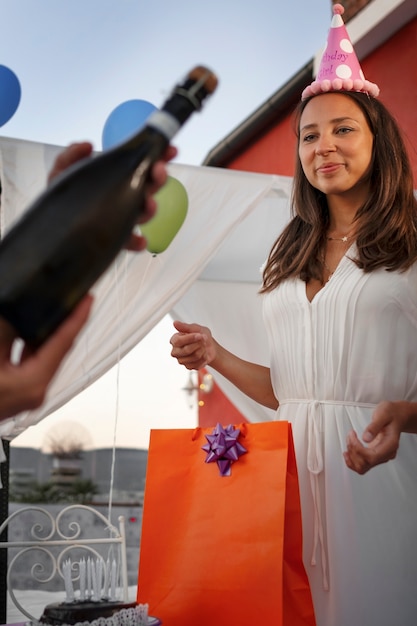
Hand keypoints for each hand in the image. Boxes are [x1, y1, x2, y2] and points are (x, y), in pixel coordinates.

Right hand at [0, 295, 92, 419]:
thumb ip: (6, 333)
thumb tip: (17, 314)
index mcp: (32, 383)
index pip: (63, 343)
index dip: (77, 318)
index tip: (88, 299)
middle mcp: (35, 392)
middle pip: (57, 350)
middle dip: (64, 323)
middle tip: (73, 300)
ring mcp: (26, 395)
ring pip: (43, 356)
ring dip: (45, 333)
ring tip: (53, 310)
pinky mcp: (16, 394)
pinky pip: (30, 363)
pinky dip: (30, 346)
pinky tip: (26, 331)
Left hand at [48, 142, 177, 250]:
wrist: (51, 229)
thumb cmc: (61, 201)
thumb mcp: (62, 173)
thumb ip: (71, 156)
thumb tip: (89, 145)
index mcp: (117, 182)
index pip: (142, 168)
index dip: (158, 158)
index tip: (169, 150)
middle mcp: (123, 201)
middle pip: (148, 188)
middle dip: (158, 179)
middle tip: (159, 170)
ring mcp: (120, 221)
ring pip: (143, 213)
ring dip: (150, 208)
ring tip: (148, 203)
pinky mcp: (113, 241)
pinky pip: (129, 242)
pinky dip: (137, 241)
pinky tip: (140, 240)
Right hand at [170, 320, 215, 369]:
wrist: (210, 346)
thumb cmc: (201, 336)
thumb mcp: (195, 328)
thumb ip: (185, 327)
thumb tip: (175, 323)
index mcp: (175, 340)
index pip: (178, 341)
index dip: (190, 338)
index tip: (200, 335)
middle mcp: (175, 351)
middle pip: (186, 350)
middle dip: (199, 344)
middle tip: (204, 340)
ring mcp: (181, 360)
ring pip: (194, 356)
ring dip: (203, 350)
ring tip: (203, 346)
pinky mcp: (188, 367)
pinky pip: (198, 363)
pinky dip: (204, 358)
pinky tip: (203, 354)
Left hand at [343, 401, 405, 473]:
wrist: (398, 415)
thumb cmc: (392, 414)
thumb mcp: (383, 414)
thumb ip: (374, 426)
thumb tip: (366, 438)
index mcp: (390, 444)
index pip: (371, 456)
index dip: (357, 448)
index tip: (352, 435)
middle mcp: (387, 453)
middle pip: (366, 463)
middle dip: (353, 450)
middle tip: (351, 435)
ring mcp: (381, 456)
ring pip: (363, 466)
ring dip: (351, 456)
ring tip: (349, 440)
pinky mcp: (375, 455)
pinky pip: (363, 464)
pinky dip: (352, 460)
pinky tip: (348, 452)